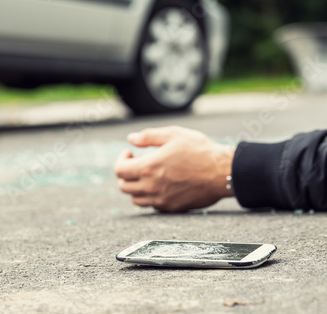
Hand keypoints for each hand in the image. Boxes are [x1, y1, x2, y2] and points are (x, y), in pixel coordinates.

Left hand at [114, 126, 234, 211]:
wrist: (223, 173)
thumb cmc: (201, 151)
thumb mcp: (174, 135)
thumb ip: (149, 136)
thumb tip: (131, 139)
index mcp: (149, 167)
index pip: (119, 170)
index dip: (121, 159)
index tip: (131, 153)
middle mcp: (151, 186)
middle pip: (123, 186)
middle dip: (126, 173)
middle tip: (138, 163)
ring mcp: (161, 199)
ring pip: (135, 199)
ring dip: (136, 186)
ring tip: (148, 174)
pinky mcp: (171, 208)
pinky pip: (151, 205)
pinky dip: (149, 196)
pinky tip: (160, 185)